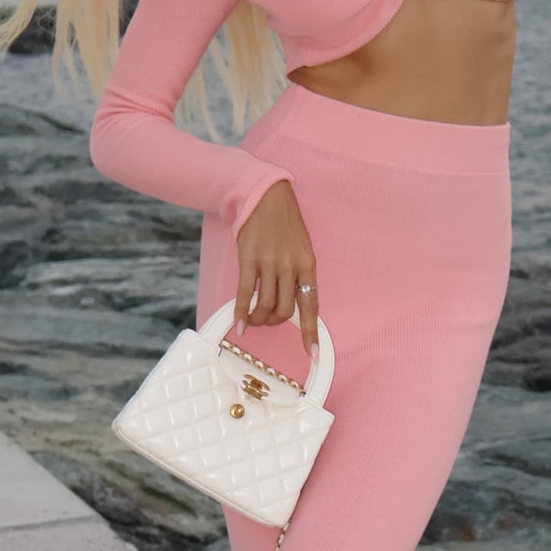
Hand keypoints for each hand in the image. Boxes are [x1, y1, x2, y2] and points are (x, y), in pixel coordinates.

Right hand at [235, 178, 319, 354]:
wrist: (266, 197)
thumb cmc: (285, 225)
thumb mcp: (300, 248)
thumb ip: (298, 274)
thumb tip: (291, 302)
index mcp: (307, 265)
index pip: (311, 306)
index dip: (310, 332)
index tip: (312, 353)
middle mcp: (290, 267)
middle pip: (285, 311)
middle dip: (274, 322)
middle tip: (266, 320)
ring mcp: (269, 264)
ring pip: (265, 306)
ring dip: (258, 319)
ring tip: (252, 319)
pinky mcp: (249, 260)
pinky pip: (245, 294)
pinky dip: (241, 312)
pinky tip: (238, 324)